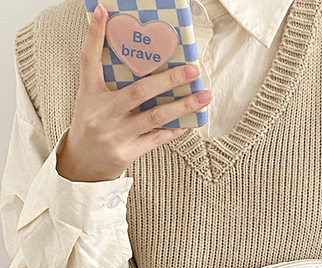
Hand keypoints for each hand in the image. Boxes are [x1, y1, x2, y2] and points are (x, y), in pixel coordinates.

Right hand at [56, 2, 211, 181]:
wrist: (82, 163)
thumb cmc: (93, 125)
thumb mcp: (91, 100)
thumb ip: (108, 80)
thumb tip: (134, 56)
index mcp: (90, 94)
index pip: (89, 60)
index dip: (95, 36)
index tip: (104, 12)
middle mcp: (103, 112)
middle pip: (138, 92)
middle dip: (168, 79)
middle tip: (192, 70)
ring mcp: (116, 134)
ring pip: (155, 116)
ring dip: (183, 106)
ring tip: (204, 97)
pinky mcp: (127, 152)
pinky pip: (157, 138)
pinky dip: (174, 129)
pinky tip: (191, 121)